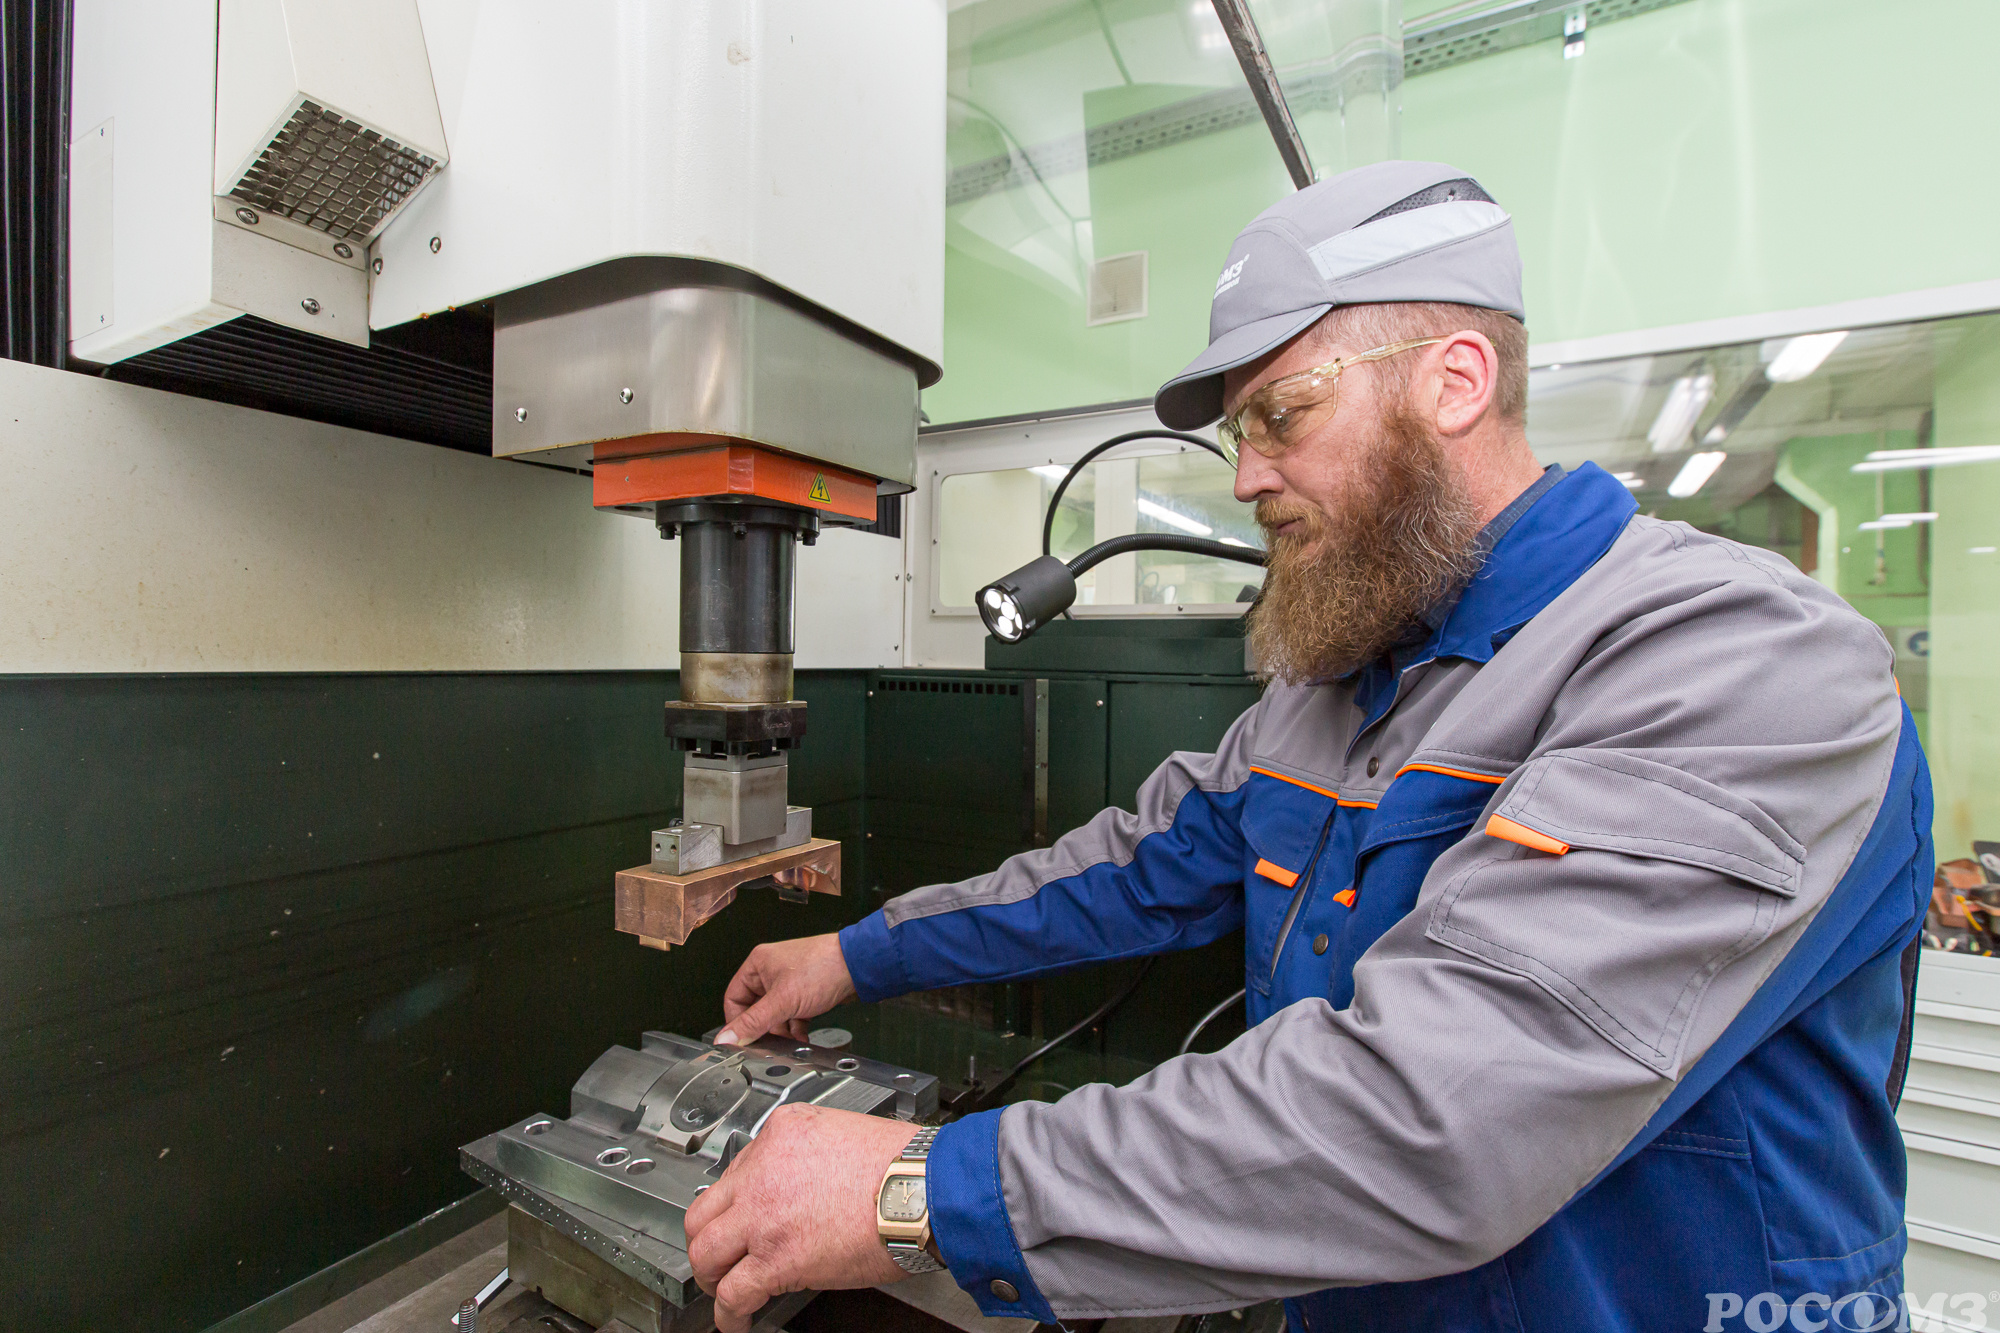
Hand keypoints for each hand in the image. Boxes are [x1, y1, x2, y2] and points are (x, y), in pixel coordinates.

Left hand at [684, 1104, 918, 1330]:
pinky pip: (733, 1292)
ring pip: (706, 1251)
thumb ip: (810, 1155)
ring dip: (711, 1276)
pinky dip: (729, 1313)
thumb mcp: (844, 1133)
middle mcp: (763, 1169)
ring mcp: (763, 1214)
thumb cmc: (904, 1164)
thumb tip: (802, 1187)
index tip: (745, 1218)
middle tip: (720, 1255)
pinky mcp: (775, 1258)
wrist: (925, 1189)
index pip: (738, 1170)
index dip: (740, 1202)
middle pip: (705, 1211)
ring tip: (722, 1289)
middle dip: (709, 1239)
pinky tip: (736, 1320)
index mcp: (782, 1133)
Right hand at [716, 933, 855, 1045]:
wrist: (859, 967)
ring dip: (782, 1031)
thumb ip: (753, 1022)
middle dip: (765, 1029)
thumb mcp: (782, 1001)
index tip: (743, 1041)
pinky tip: (801, 1038)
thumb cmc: (823, 968)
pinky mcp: (804, 993)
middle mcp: (771, 972)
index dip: (737, 1022)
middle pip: (756, 1010)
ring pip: (775, 1015)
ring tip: (790, 1043)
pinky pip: (792, 1015)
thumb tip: (726, 1038)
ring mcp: (789, 983)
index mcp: (758, 965)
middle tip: (770, 1044)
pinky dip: (795, 1028)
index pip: (734, 999)